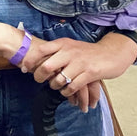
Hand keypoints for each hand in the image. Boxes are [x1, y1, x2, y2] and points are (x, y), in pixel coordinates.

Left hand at [20, 33, 136, 109]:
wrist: (112, 52)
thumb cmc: (87, 52)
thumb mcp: (70, 46)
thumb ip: (54, 52)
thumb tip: (34, 61)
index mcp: (63, 44)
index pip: (41, 50)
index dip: (30, 60)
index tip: (24, 68)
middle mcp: (70, 52)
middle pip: (46, 67)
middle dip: (39, 76)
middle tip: (39, 80)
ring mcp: (80, 63)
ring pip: (58, 79)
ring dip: (54, 86)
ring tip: (56, 86)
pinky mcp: (90, 73)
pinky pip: (71, 87)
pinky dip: (66, 92)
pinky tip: (66, 91)